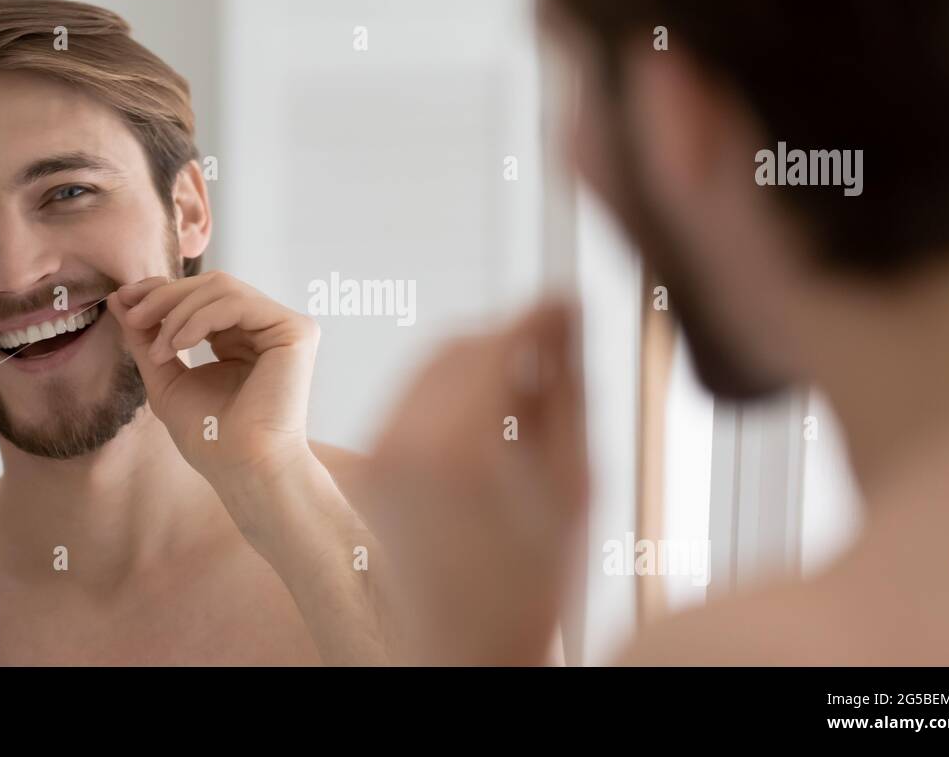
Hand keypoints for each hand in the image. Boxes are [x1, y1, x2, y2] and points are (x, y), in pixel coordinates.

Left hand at [107, 271, 320, 528]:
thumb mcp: (166, 379)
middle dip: (165, 296)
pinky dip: (200, 318)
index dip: (161, 291)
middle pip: (211, 285)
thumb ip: (146, 339)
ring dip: (179, 312)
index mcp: (239, 339)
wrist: (243, 468)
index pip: (201, 296)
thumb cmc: (211, 438)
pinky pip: (238, 302)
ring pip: (222, 288)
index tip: (123, 302)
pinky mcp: (295, 331)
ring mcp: (282, 328)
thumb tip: (118, 298)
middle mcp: (263, 329)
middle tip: (133, 317)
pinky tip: (180, 345)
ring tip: (160, 348)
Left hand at [362, 300, 587, 663]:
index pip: (499, 341)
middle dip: (508, 338)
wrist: (469, 648)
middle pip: (459, 345)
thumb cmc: (536, 582)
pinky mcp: (373, 468)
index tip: (568, 301)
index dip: (540, 315)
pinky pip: (410, 399)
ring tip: (527, 398)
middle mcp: (404, 441)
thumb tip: (567, 316)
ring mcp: (380, 456)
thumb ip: (568, 389)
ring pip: (429, 367)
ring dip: (479, 363)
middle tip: (555, 348)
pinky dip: (450, 393)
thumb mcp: (575, 482)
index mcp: (460, 444)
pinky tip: (491, 428)